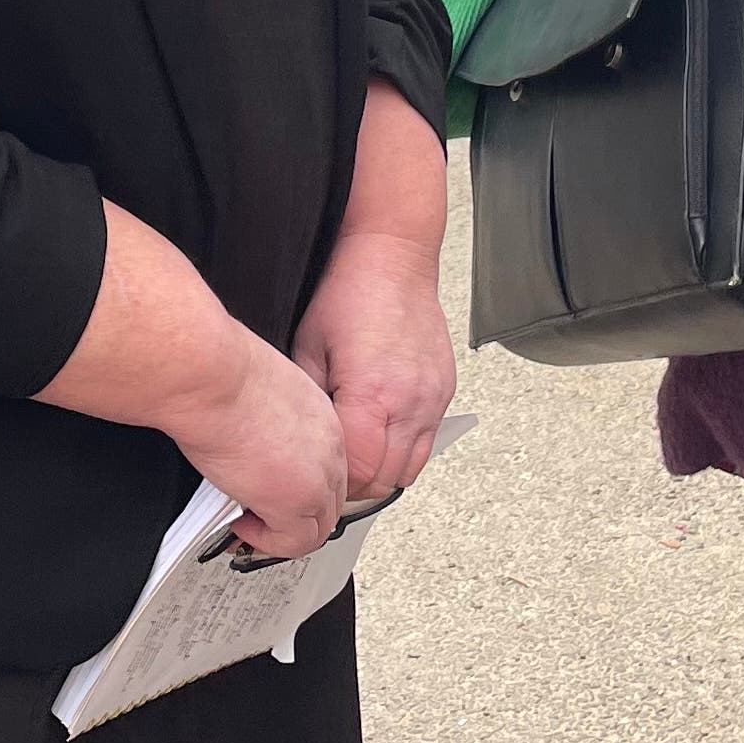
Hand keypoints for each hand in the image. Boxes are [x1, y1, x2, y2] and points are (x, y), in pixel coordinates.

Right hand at [166, 331, 348, 558]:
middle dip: (293, 515)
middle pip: (329, 501)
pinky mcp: (295, 502)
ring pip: (318, 527)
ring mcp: (317, 477)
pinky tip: (239, 523)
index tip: (269, 492)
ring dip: (280, 531)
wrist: (211, 377)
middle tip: (256, 514)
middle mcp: (329, 447)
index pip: (326, 467)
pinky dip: (267, 542)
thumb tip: (248, 439)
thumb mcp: (256, 391)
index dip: (297, 486)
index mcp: (321, 416)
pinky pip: (294, 544)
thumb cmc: (220, 373)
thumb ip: (265, 420)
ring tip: (245, 520)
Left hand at [292, 230, 456, 504]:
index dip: (332, 482)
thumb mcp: (306, 349)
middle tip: (329, 471)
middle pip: (386, 480)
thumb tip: (300, 443)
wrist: (392, 257)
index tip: (315, 474)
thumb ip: (309, 405)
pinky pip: (426, 441)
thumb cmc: (348, 292)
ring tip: (354, 455)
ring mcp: (433, 398)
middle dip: (355, 485)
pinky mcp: (443, 390)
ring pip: (411, 469)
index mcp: (374, 396)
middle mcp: (412, 403)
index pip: (358, 474)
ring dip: (382, 471)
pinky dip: (403, 449)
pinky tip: (379, 433)